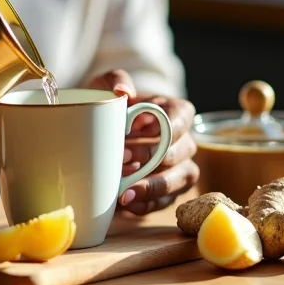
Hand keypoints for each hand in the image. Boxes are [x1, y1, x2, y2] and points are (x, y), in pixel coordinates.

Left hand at [86, 69, 198, 215]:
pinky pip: (166, 202)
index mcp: (176, 111)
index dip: (161, 127)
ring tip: (124, 191)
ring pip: (180, 180)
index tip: (133, 129)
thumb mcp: (107, 84)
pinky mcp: (168, 191)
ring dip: (153, 186)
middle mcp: (184, 140)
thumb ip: (116, 80)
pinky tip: (127, 203)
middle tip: (122, 158)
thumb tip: (123, 92)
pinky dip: (148, 204)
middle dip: (152, 158)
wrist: (100, 128)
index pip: (181, 118)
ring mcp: (179, 168)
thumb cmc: (110, 103)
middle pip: (181, 152)